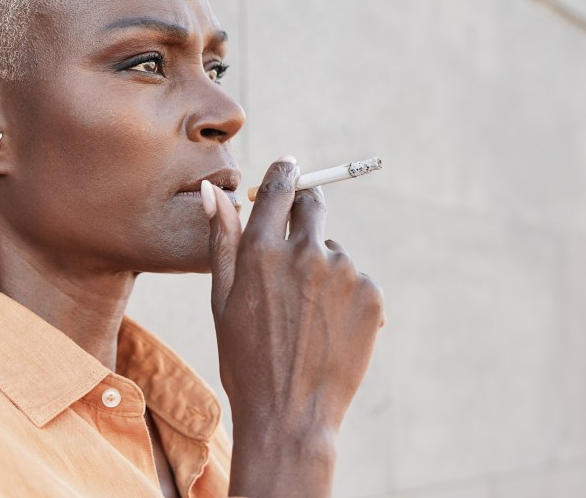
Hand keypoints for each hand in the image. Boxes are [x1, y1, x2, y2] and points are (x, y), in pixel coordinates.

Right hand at [201, 156, 384, 496]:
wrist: (290, 417)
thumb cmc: (245, 361)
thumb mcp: (222, 300)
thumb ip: (221, 239)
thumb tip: (213, 190)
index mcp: (261, 251)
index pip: (280, 187)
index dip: (286, 173)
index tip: (290, 167)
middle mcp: (305, 253)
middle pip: (314, 206)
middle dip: (305, 214)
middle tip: (293, 252)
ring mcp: (343, 273)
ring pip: (333, 251)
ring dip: (321, 269)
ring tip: (305, 317)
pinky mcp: (372, 296)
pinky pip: (357, 280)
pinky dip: (345, 297)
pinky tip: (327, 330)